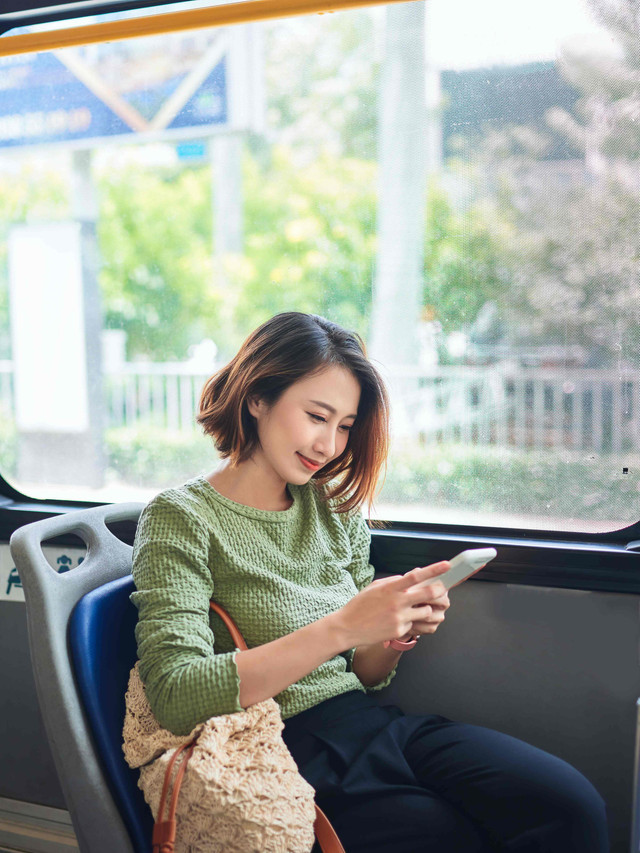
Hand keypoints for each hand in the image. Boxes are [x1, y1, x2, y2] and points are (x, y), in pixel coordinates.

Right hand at [332, 562, 450, 648]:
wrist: (348, 627)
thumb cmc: (361, 605)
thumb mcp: (375, 587)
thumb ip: (394, 581)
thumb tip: (411, 577)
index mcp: (390, 588)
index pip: (416, 576)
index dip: (434, 570)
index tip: (446, 565)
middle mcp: (397, 602)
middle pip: (428, 594)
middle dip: (439, 590)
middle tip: (443, 588)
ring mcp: (399, 618)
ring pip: (426, 611)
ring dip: (426, 608)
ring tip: (416, 607)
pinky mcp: (399, 631)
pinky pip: (414, 623)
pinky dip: (410, 620)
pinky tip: (397, 620)